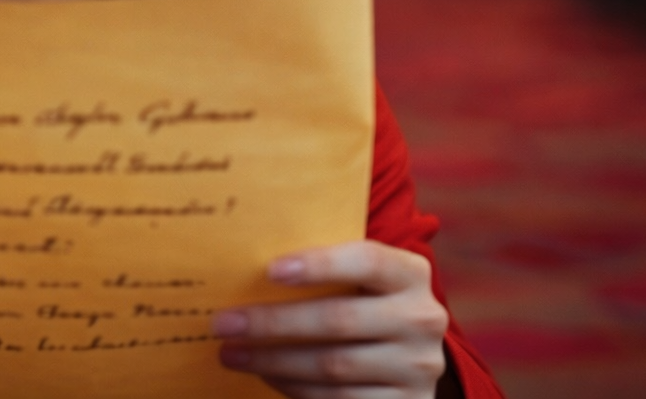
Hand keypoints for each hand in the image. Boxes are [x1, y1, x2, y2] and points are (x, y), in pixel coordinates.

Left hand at [211, 240, 448, 398]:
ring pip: (333, 366)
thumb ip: (323, 267)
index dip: (320, 265)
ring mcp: (418, 367)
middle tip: (223, 323)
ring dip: (274, 361)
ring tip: (231, 353)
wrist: (409, 355)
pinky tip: (266, 375)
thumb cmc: (364, 300)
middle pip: (339, 319)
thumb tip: (247, 264)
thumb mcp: (360, 278)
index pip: (367, 260)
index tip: (270, 270)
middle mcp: (422, 318)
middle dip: (273, 322)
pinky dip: (295, 388)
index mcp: (411, 273)